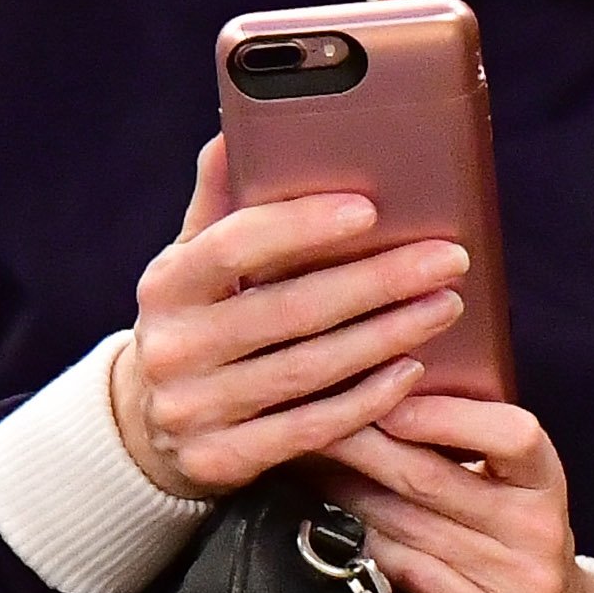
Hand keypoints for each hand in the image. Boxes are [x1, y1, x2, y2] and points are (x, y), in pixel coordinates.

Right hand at [112, 137, 468, 499]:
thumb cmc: (197, 322)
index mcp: (165, 285)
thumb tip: (236, 131)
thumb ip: (220, 203)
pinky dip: (365, 400)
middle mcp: (173, 347)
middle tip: (447, 259)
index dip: (302, 226)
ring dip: (386, 336)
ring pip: (307, 371)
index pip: (234, 245)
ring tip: (444, 306)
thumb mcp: (192, 263)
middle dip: (377, 282)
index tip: (370, 208)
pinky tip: (410, 372)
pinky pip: (309, 430)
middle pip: (288, 310)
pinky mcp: (221, 460)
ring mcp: (194, 409)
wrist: (147, 426)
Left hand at [322, 390, 593, 592]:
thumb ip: (466, 447)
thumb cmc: (514, 538)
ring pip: (405, 528)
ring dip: (349, 495)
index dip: (445, 416)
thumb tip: (376, 397)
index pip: (510, 437)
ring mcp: (518, 584)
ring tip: (314, 469)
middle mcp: (537, 531)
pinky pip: (408, 575)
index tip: (387, 401)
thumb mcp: (513, 487)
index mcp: (545, 481)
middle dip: (361, 446)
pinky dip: (371, 547)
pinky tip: (352, 530)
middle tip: (313, 424)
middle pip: (431, 480)